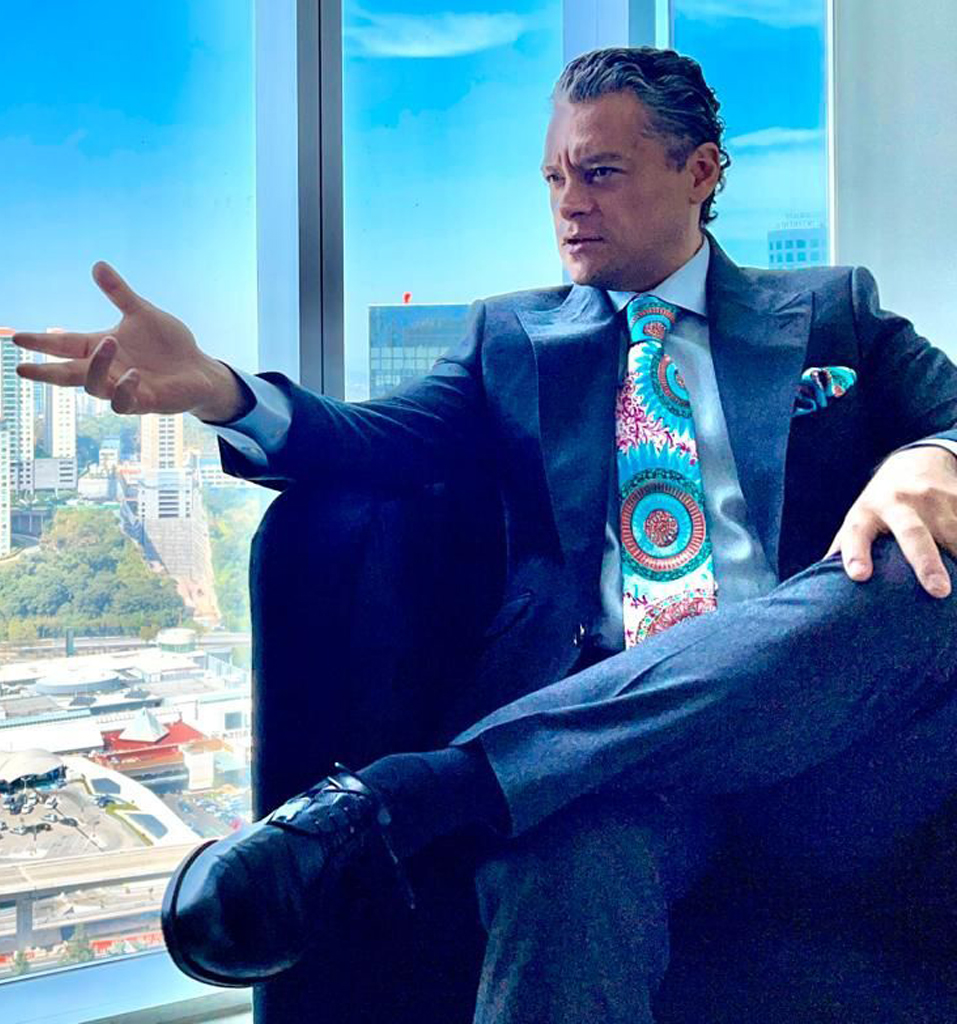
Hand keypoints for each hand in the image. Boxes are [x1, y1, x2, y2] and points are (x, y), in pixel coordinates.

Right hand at [12, 262, 247, 421]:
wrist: (199, 369)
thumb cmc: (169, 345)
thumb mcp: (142, 313)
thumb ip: (119, 293)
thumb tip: (97, 264)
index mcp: (101, 348)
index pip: (64, 344)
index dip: (41, 342)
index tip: (16, 337)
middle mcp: (108, 371)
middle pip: (68, 375)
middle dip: (45, 373)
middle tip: (22, 370)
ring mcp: (124, 389)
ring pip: (95, 387)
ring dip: (97, 367)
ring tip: (107, 342)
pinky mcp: (144, 402)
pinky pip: (124, 402)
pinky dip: (125, 388)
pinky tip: (134, 374)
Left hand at [825, 445, 956, 597]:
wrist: (918, 461)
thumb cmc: (881, 503)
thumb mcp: (859, 518)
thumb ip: (845, 548)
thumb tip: (822, 585)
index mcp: (867, 511)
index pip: (857, 532)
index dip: (855, 552)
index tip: (859, 575)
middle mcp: (900, 502)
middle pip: (912, 533)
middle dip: (926, 562)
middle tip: (938, 591)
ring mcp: (933, 498)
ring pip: (952, 533)